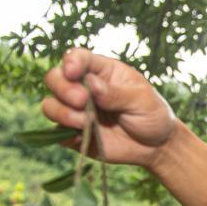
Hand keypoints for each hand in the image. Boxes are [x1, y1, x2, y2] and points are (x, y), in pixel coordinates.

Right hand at [42, 48, 179, 168]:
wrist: (156, 147)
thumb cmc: (152, 116)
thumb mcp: (142, 101)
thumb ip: (116, 93)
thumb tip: (91, 84)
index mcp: (102, 72)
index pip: (78, 58)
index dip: (71, 61)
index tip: (73, 72)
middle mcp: (83, 88)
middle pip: (55, 78)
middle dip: (62, 88)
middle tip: (82, 101)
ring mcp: (77, 111)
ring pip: (50, 104)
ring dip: (62, 112)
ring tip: (86, 122)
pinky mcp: (74, 133)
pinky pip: (57, 131)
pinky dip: (64, 133)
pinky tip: (82, 136)